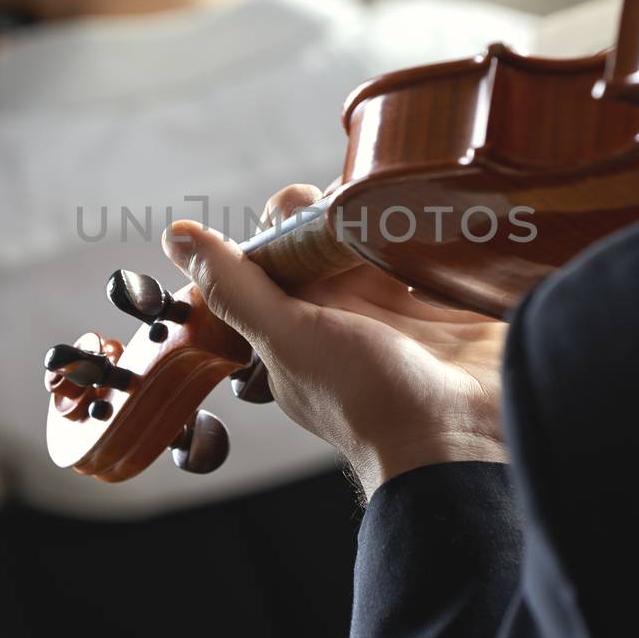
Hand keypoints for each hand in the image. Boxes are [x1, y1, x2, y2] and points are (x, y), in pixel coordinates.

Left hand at [163, 185, 508, 498]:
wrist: (462, 442)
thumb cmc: (369, 402)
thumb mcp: (290, 338)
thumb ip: (236, 288)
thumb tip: (175, 234)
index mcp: (298, 318)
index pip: (280, 245)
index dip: (289, 216)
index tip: (309, 206)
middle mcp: (345, 310)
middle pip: (332, 231)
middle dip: (342, 203)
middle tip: (362, 199)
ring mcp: (400, 307)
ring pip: (382, 233)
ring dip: (387, 208)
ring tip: (400, 195)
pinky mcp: (448, 303)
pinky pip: (434, 249)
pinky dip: (434, 228)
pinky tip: (437, 211)